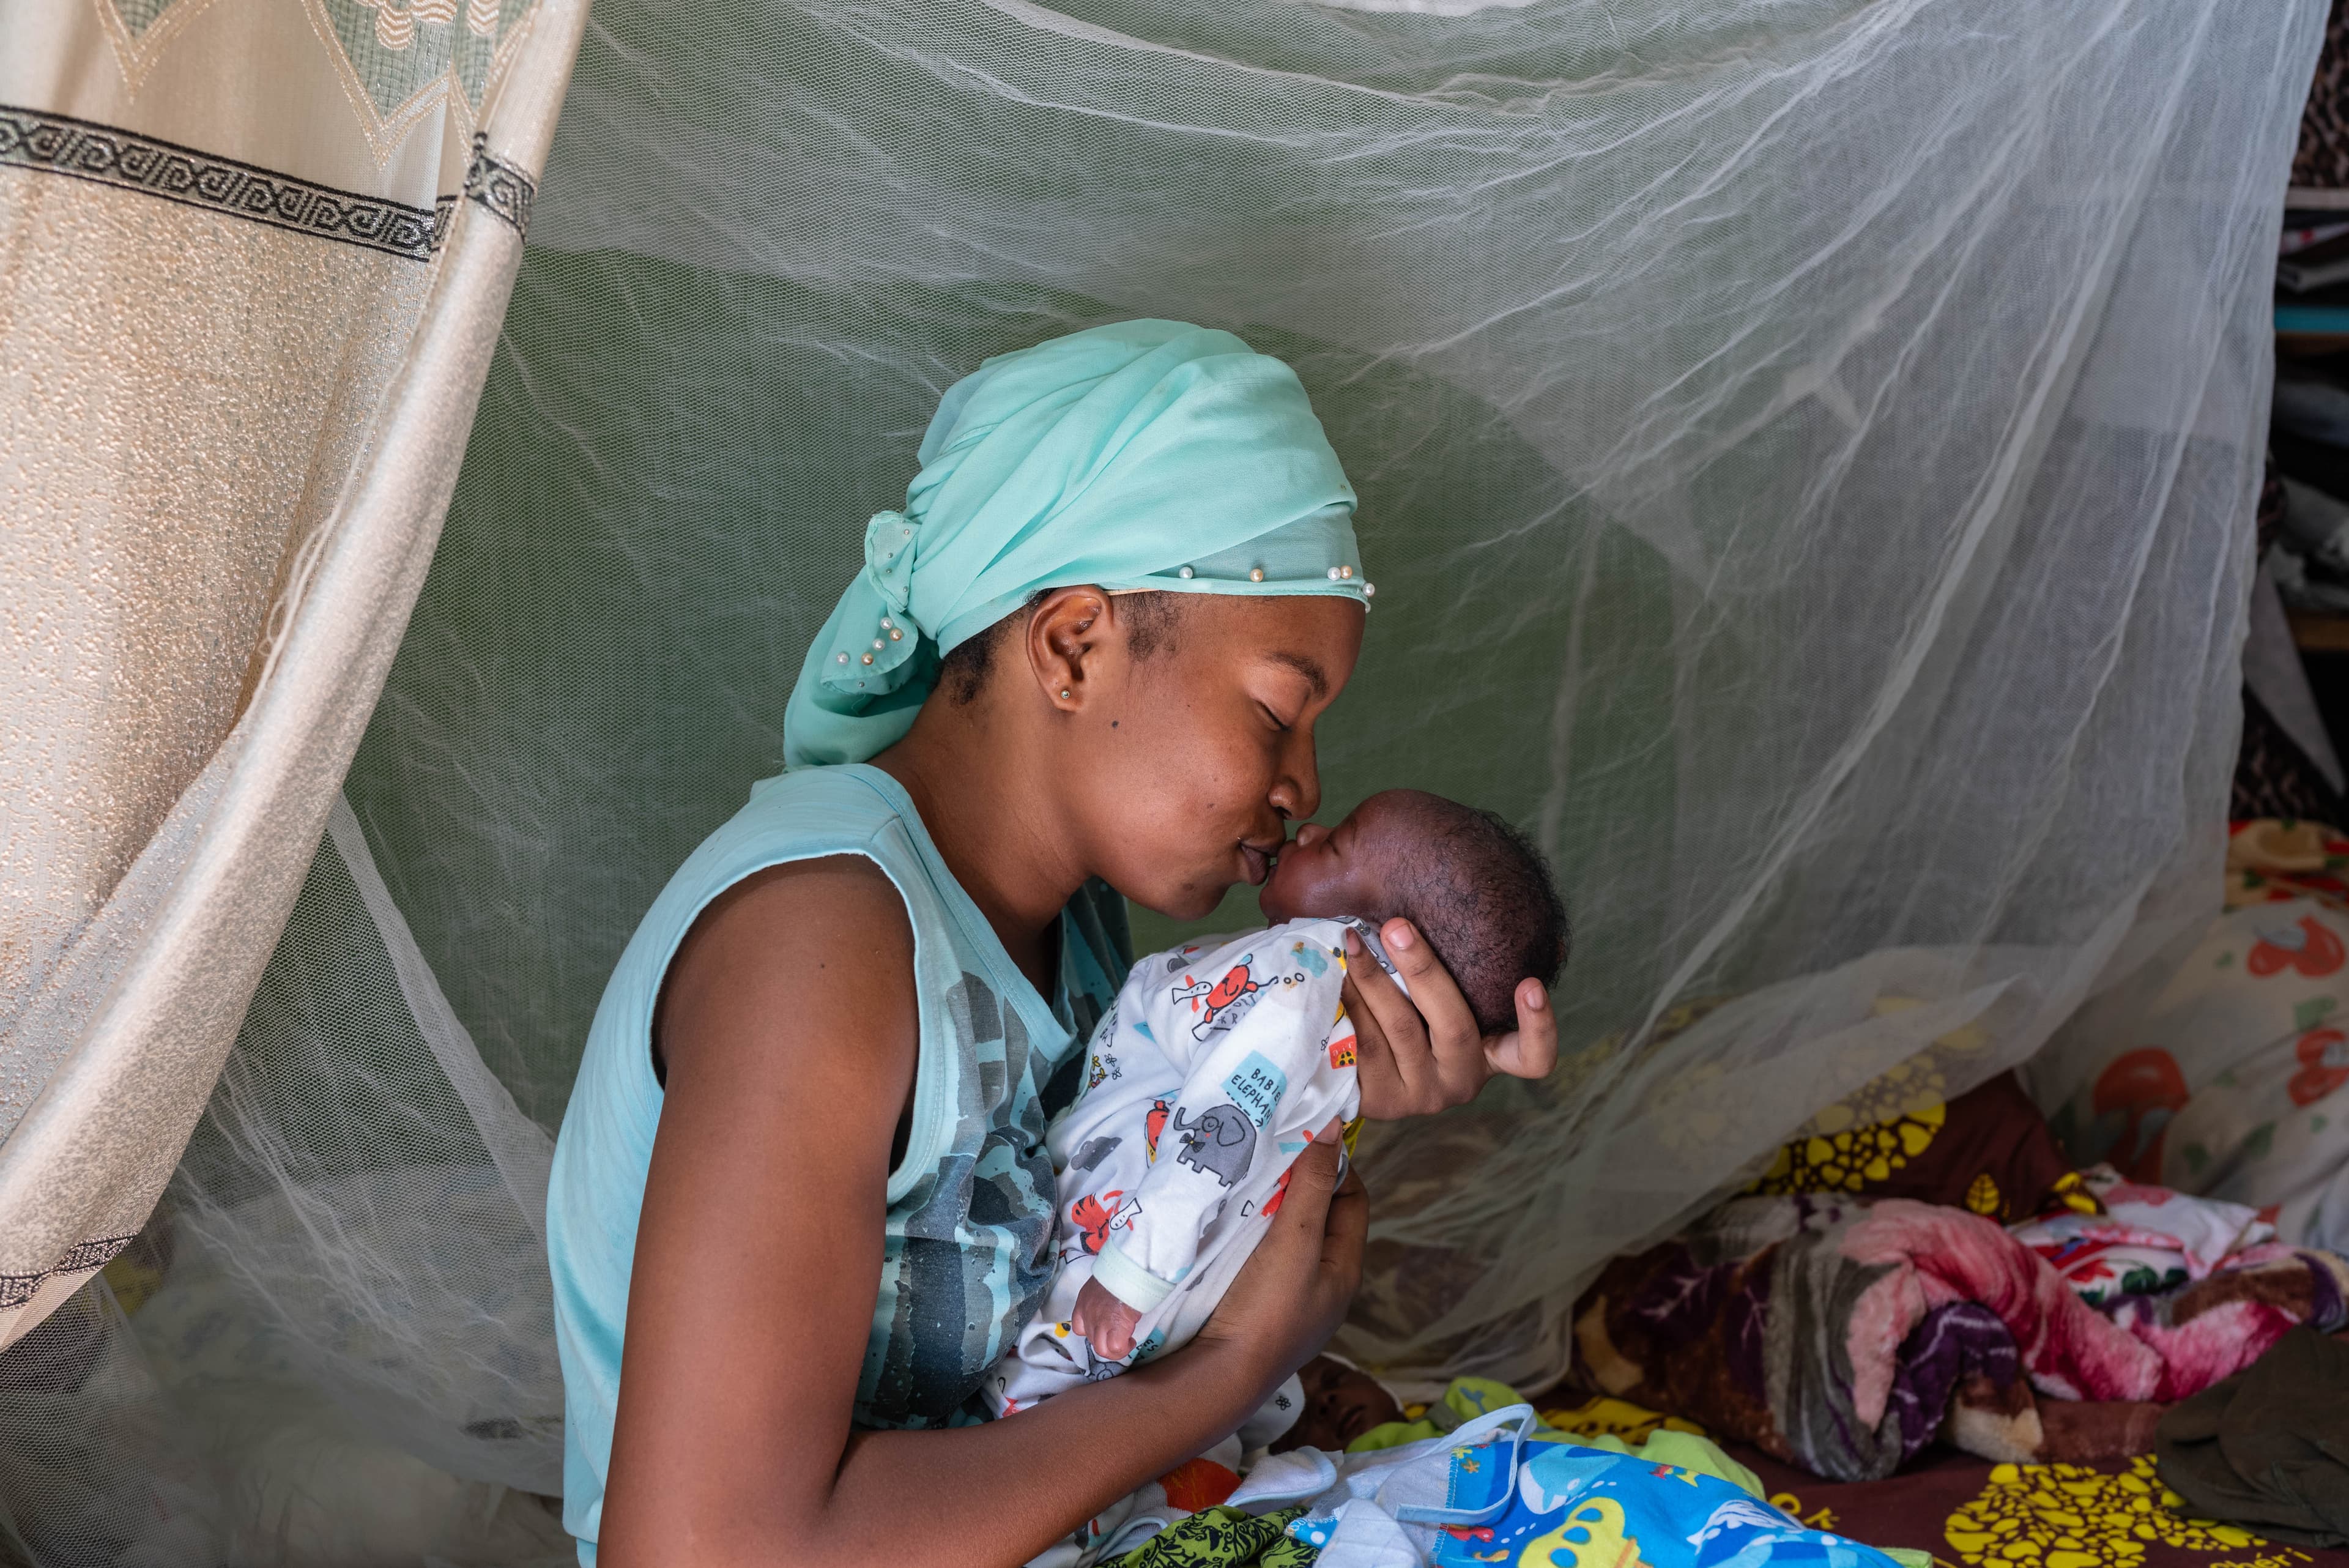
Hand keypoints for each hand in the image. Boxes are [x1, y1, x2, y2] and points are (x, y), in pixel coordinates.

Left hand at [1072, 1276, 1141, 1360]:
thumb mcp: (1104, 1284)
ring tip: (1125, 1343)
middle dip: (1106, 1340)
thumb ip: (1103, 1298)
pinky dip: (1123, 1348)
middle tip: (1119, 1335)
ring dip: (1113, 1350)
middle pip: (1091, 1339)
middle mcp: (1088, 1315)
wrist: (1129, 1272)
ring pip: (1101, 1349)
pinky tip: (1130, 1341)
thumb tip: (1113, 1305)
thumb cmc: (1121, 1273)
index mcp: (1084, 1302)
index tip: (1105, 1329)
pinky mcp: (1115, 1330)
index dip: (1093, 1331)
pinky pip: (1114, 1348)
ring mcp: (1099, 1323)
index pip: (1079, 1327)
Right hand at [1189, 1129, 1364, 1393]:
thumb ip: (1311, 1186)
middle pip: (1319, 1215)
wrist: (1220, 1375)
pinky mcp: (1256, 1304)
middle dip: (1297, 1182)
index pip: (1353, 1199)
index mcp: (1345, 1269)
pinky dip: (1248, 1230)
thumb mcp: (1295, 1242)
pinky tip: (1226, 1218)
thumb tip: (1330, 1128)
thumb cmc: (1267, 1308)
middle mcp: (1323, 1283)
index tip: (1301, 1139)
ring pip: (1286, 1233)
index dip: (1334, 1165)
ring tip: (1244, 1178)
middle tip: (1266, 1153)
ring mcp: (1289, 1296)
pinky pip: (1260, 1253)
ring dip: (1269, 1205)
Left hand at [1344, 921, 1557, 1119]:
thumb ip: (1459, 969)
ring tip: (1352, 941)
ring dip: (1372, 979)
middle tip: (1395, 926)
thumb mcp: (1441, 996)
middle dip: (1423, 969)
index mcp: (1490, 1055)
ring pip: (1400, 1029)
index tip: (1530, 984)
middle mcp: (1461, 1080)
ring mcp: (1420, 1094)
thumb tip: (1488, 908)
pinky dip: (1348, 1003)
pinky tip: (1335, 975)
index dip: (1539, 1026)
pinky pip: (1362, 1045)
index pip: (1533, 1057)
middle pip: (1454, 1025)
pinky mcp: (1378, 1100)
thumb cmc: (1411, 1012)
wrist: (1356, 1068)